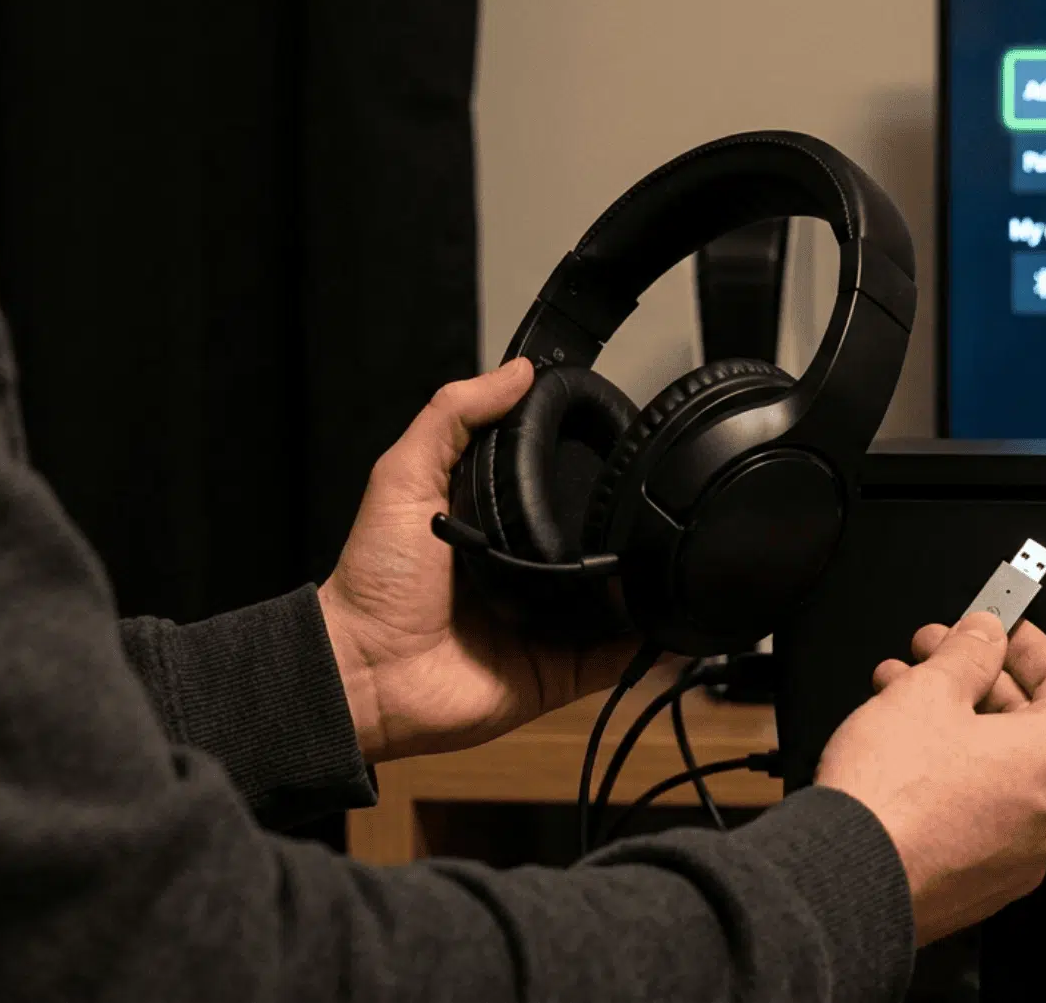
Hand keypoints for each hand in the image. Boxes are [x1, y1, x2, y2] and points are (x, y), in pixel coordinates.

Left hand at [318, 358, 638, 762]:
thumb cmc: (374, 583)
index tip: (623, 440)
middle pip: (596, 542)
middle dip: (627, 527)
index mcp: (495, 525)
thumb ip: (452, 416)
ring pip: (619, 597)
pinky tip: (673, 616)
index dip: (586, 465)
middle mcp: (527, 571)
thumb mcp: (402, 477)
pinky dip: (649, 640)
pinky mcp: (562, 669)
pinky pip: (619, 655)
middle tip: (660, 502)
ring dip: (647, 582)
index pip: (556, 487)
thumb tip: (515, 371)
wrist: (367, 673)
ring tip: (678, 555)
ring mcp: (549, 622)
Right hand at [815, 614, 1045, 945]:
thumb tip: (985, 635)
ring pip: (999, 766)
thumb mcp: (929, 692)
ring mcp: (1023, 854)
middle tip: (936, 651)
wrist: (845, 881)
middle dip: (977, 679)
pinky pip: (982, 809)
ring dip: (955, 720)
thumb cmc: (891, 799)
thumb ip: (968, 652)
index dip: (1028, 643)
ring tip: (901, 689)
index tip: (999, 626)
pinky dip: (953, 771)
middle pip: (1030, 724)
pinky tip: (905, 744)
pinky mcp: (985, 880)